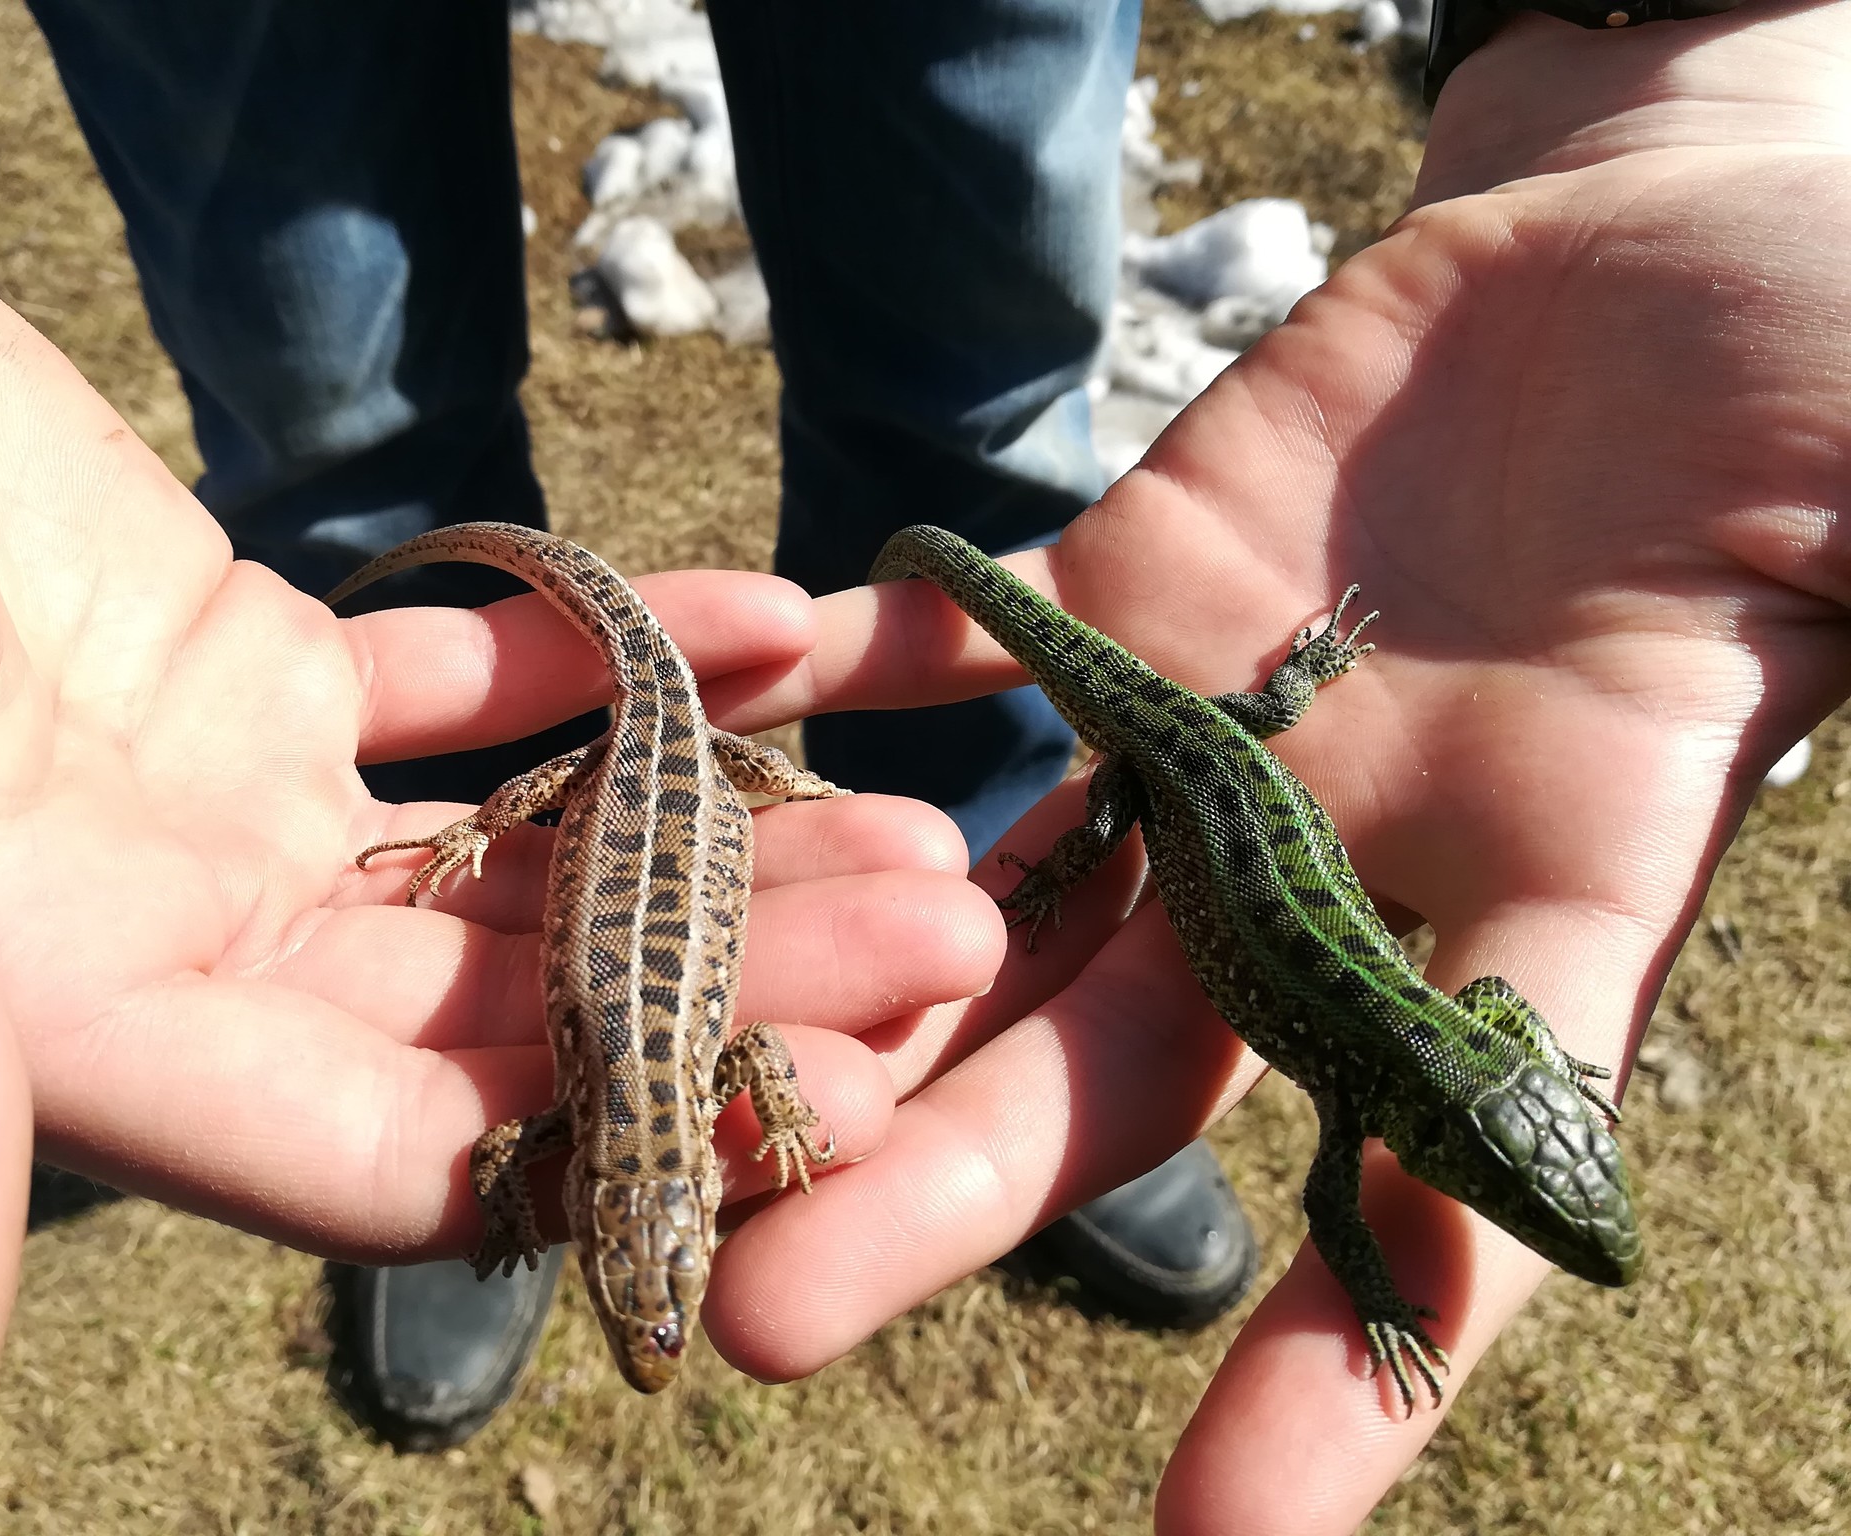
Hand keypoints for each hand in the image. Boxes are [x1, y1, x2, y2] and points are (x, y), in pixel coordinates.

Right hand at [0, 209, 1001, 1485]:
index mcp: (70, 1020)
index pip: (385, 1159)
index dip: (610, 1150)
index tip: (827, 1102)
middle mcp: (168, 943)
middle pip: (504, 1015)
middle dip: (731, 982)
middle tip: (957, 925)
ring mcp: (220, 806)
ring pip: (514, 865)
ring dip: (711, 842)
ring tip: (917, 812)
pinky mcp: (246, 667)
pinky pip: (469, 685)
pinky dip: (614, 660)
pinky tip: (779, 624)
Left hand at [705, 4, 1850, 1528]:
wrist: (1647, 262)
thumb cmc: (1798, 391)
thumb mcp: (1845, 553)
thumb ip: (1788, 700)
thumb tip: (1739, 879)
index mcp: (1546, 882)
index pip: (1447, 1157)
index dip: (1352, 1355)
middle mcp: (1339, 850)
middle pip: (1128, 1057)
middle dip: (951, 1185)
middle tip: (760, 1318)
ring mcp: (1206, 719)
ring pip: (1003, 889)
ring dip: (841, 985)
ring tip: (664, 1084)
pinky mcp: (1124, 576)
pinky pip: (960, 644)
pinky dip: (840, 676)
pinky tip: (690, 739)